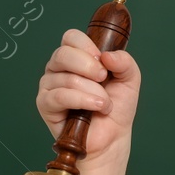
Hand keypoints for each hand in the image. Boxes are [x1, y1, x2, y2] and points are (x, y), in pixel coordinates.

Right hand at [36, 28, 140, 170]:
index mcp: (76, 57)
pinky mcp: (45, 104)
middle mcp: (58, 68)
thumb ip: (124, 61)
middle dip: (89, 66)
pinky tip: (96, 108)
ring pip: (67, 78)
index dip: (88, 46)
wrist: (112, 136)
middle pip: (63, 53)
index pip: (71, 37)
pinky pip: (61, 96)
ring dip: (94, 92)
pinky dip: (83, 101)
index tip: (103, 61)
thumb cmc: (117, 107)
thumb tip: (108, 55)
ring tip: (104, 104)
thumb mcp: (129, 78)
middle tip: (104, 79)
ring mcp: (49, 85)